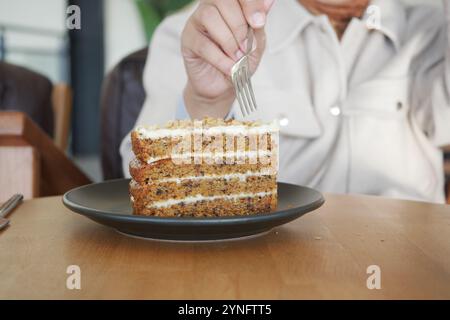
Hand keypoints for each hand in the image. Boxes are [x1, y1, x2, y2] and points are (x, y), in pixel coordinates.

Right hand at [181, 0, 274, 117]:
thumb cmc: (239, 62)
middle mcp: (211, 7)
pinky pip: (203, 44)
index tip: (259, 23)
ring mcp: (196, 22)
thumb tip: (269, 2)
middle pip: (223, 0)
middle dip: (239, 25)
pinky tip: (229, 67)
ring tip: (237, 57)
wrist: (224, 86)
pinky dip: (220, 58)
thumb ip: (259, 24)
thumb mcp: (256, 43)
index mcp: (231, 4)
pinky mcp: (188, 40)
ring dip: (228, 40)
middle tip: (246, 46)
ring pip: (209, 16)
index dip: (250, 4)